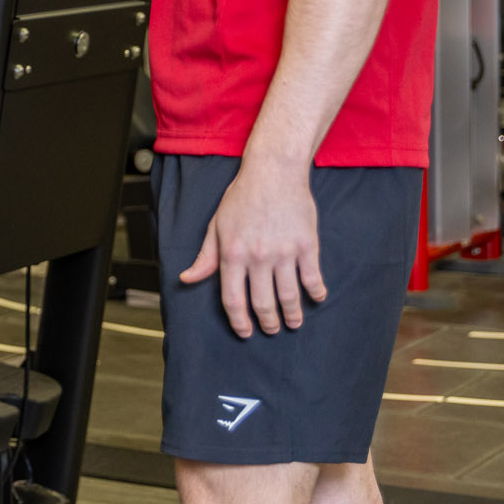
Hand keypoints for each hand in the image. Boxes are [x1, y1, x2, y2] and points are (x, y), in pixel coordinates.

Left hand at [177, 157, 326, 337]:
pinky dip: (316, 293)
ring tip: (292, 322)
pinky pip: (312, 278)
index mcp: (232, 253)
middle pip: (262, 303)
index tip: (245, 332)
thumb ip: (205, 257)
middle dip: (267, 323)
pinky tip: (315, 299)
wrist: (273, 171)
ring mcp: (284, 252)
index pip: (232, 299)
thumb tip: (187, 278)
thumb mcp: (216, 226)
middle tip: (271, 329)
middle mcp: (257, 256)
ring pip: (289, 296)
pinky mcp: (307, 245)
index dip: (238, 321)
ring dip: (291, 315)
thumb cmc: (241, 198)